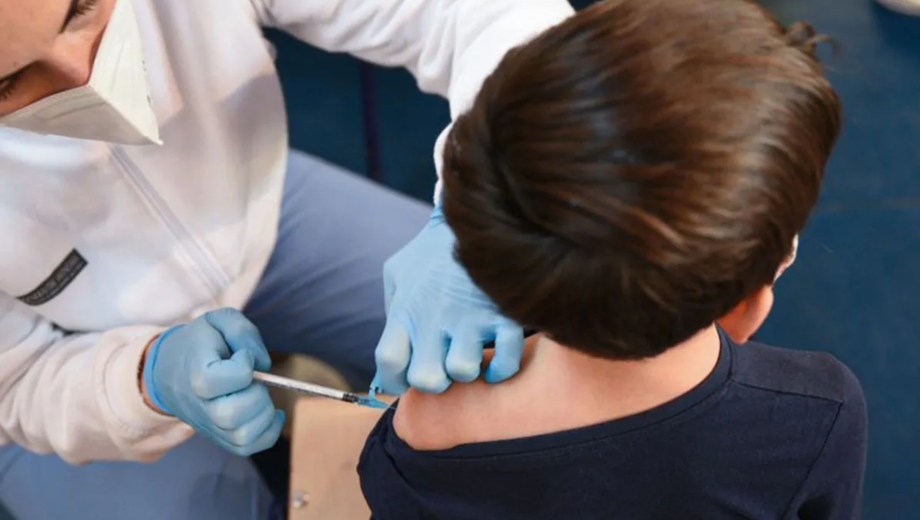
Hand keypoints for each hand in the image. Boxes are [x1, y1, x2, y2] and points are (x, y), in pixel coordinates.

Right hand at [142, 308, 283, 455]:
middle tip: (254, 381)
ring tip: (260, 395)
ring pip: (242, 436)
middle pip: (233, 414)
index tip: (242, 355)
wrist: (171, 369)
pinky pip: (248, 447)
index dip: (245, 364)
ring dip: (264, 414)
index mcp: (197, 375)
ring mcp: (209, 425)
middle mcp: (200, 406)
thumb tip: (262, 365)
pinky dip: (268, 432)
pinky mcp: (220, 437)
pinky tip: (272, 413)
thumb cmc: (200, 343)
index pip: (229, 378)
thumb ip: (243, 332)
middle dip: (257, 394)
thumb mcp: (218, 322)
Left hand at [371, 208, 524, 394]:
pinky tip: (496, 357)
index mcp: (406, 309)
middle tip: (442, 365)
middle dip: (435, 381)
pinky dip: (502, 367)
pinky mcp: (503, 314)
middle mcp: (434, 317)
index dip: (394, 381)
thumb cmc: (432, 251)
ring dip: (468, 369)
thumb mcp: (398, 271)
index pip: (388, 364)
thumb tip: (385, 367)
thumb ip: (393, 313)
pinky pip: (506, 360)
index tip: (406, 377)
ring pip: (464, 371)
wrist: (475, 216)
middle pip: (427, 379)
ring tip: (471, 352)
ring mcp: (470, 316)